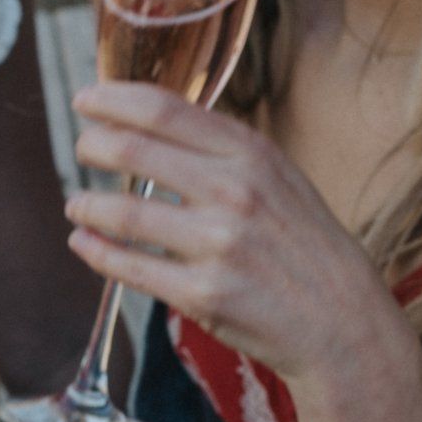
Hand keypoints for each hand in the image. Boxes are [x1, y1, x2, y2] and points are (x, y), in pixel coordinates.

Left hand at [65, 81, 396, 387]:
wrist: (343, 322)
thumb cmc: (306, 248)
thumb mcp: (281, 180)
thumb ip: (225, 152)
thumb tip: (153, 125)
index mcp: (253, 155)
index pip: (164, 110)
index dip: (113, 100)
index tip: (86, 100)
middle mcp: (234, 192)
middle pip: (134, 151)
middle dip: (93, 146)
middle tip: (81, 149)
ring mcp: (217, 245)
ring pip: (123, 214)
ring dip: (87, 206)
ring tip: (77, 206)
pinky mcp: (202, 296)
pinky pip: (130, 269)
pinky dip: (96, 253)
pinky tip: (83, 244)